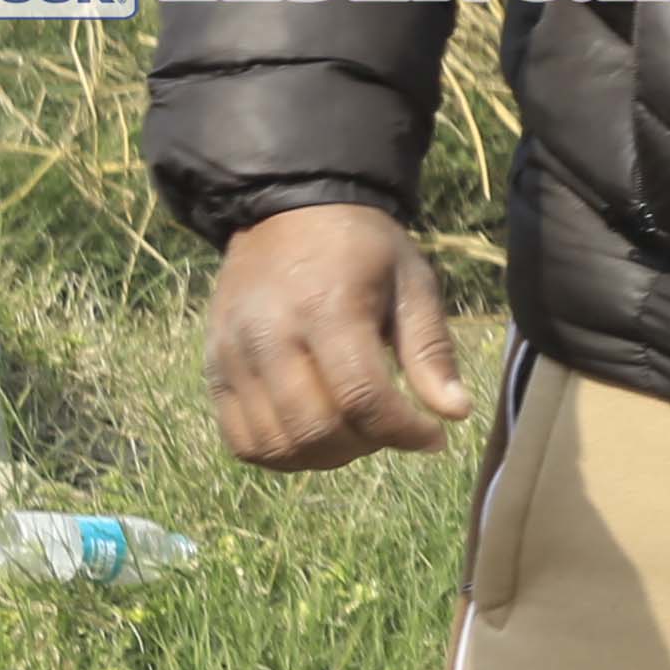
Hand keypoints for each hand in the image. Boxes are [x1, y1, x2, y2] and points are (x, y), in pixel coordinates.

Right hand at [204, 202, 471, 471]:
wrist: (287, 213)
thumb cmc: (362, 249)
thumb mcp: (412, 282)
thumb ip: (430, 349)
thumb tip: (456, 413)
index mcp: (327, 309)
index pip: (362, 397)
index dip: (403, 432)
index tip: (434, 438)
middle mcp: (270, 337)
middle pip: (315, 430)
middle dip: (367, 446)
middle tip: (392, 429)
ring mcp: (233, 357)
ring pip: (276, 445)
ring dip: (325, 456)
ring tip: (356, 432)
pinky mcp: (214, 370)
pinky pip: (241, 441)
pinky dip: (282, 454)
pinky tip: (314, 434)